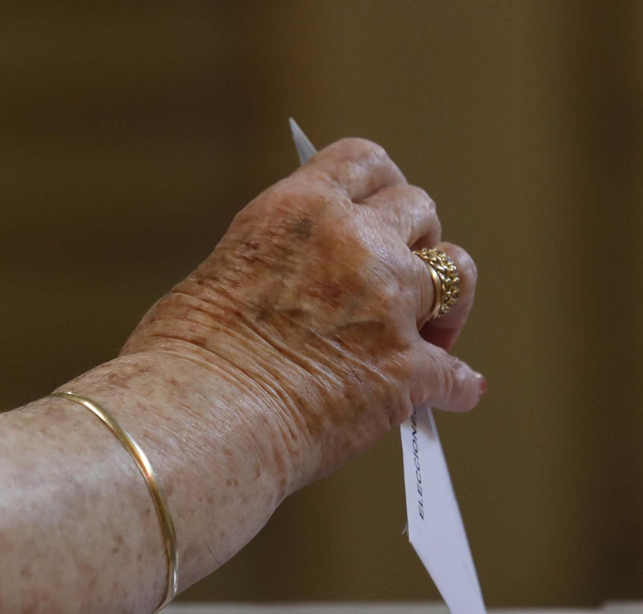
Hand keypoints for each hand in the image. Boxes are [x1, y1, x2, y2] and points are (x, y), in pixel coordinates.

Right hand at [123, 138, 482, 487]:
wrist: (199, 422)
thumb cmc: (185, 362)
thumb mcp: (224, 272)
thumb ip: (277, 262)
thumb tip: (294, 288)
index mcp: (300, 210)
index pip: (364, 161)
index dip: (383, 184)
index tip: (384, 207)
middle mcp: (355, 243)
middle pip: (420, 209)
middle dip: (418, 238)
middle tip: (407, 274)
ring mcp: (389, 305)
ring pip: (456, 275)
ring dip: (447, 303)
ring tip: (435, 333)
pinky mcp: (408, 370)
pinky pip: (457, 373)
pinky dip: (457, 386)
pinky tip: (454, 396)